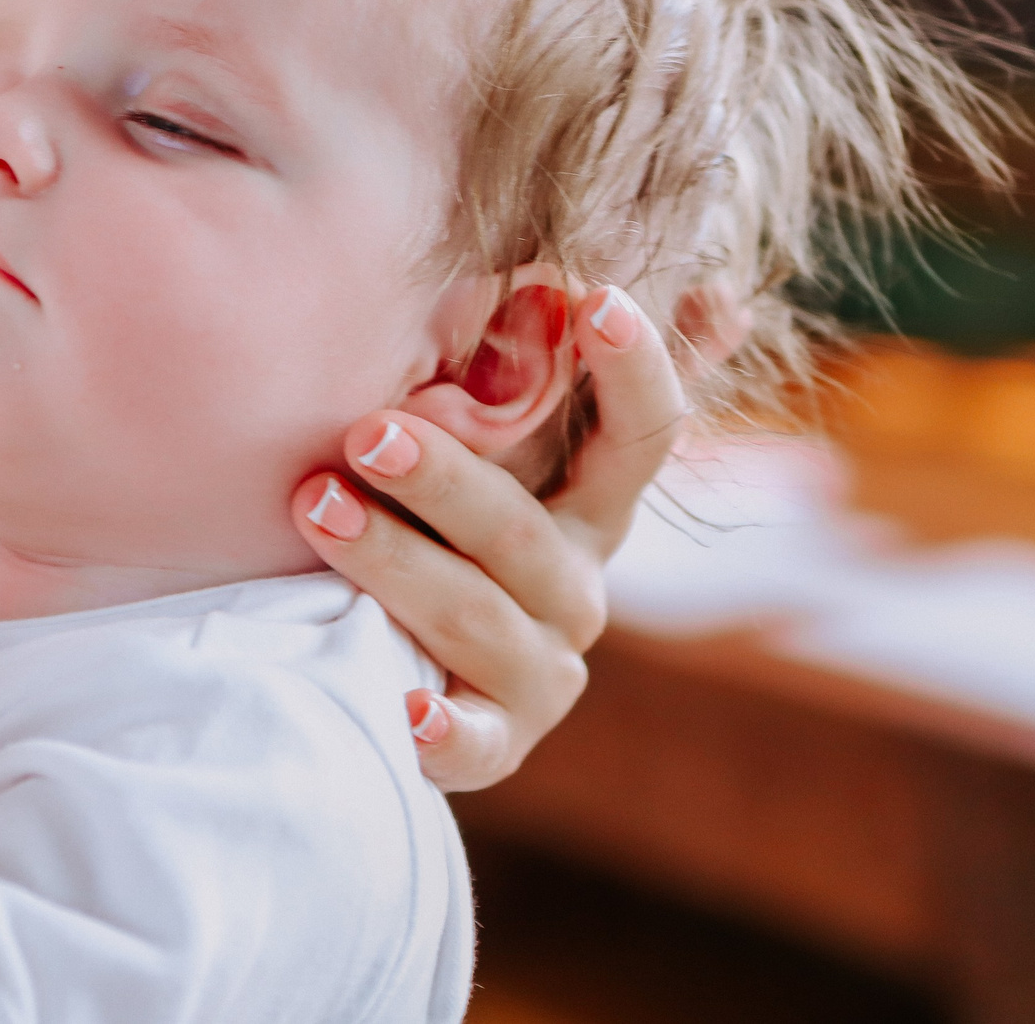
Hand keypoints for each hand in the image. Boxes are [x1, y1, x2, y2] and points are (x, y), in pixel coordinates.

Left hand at [291, 284, 686, 790]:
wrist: (411, 669)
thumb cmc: (457, 529)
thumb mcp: (519, 451)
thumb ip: (584, 375)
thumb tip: (721, 291)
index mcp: (595, 512)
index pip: (644, 436)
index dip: (636, 369)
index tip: (597, 299)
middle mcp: (579, 591)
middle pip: (524, 532)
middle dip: (444, 478)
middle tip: (364, 432)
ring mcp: (540, 674)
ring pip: (474, 613)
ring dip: (393, 562)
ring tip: (313, 508)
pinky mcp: (493, 743)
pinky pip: (475, 743)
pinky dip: (445, 729)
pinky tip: (405, 706)